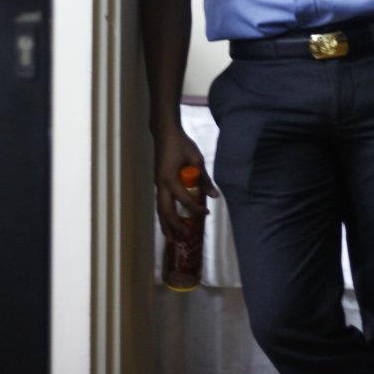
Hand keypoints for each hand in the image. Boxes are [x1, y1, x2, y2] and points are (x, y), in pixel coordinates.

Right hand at [153, 127, 218, 241]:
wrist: (165, 133)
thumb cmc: (181, 144)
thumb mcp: (197, 159)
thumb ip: (204, 179)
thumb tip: (215, 196)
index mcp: (170, 179)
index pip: (184, 200)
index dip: (195, 209)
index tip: (206, 213)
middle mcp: (161, 185)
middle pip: (166, 212)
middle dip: (176, 226)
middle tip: (187, 237)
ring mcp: (158, 185)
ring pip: (159, 210)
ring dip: (166, 225)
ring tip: (173, 239)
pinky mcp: (158, 183)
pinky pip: (160, 204)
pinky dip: (164, 216)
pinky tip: (169, 222)